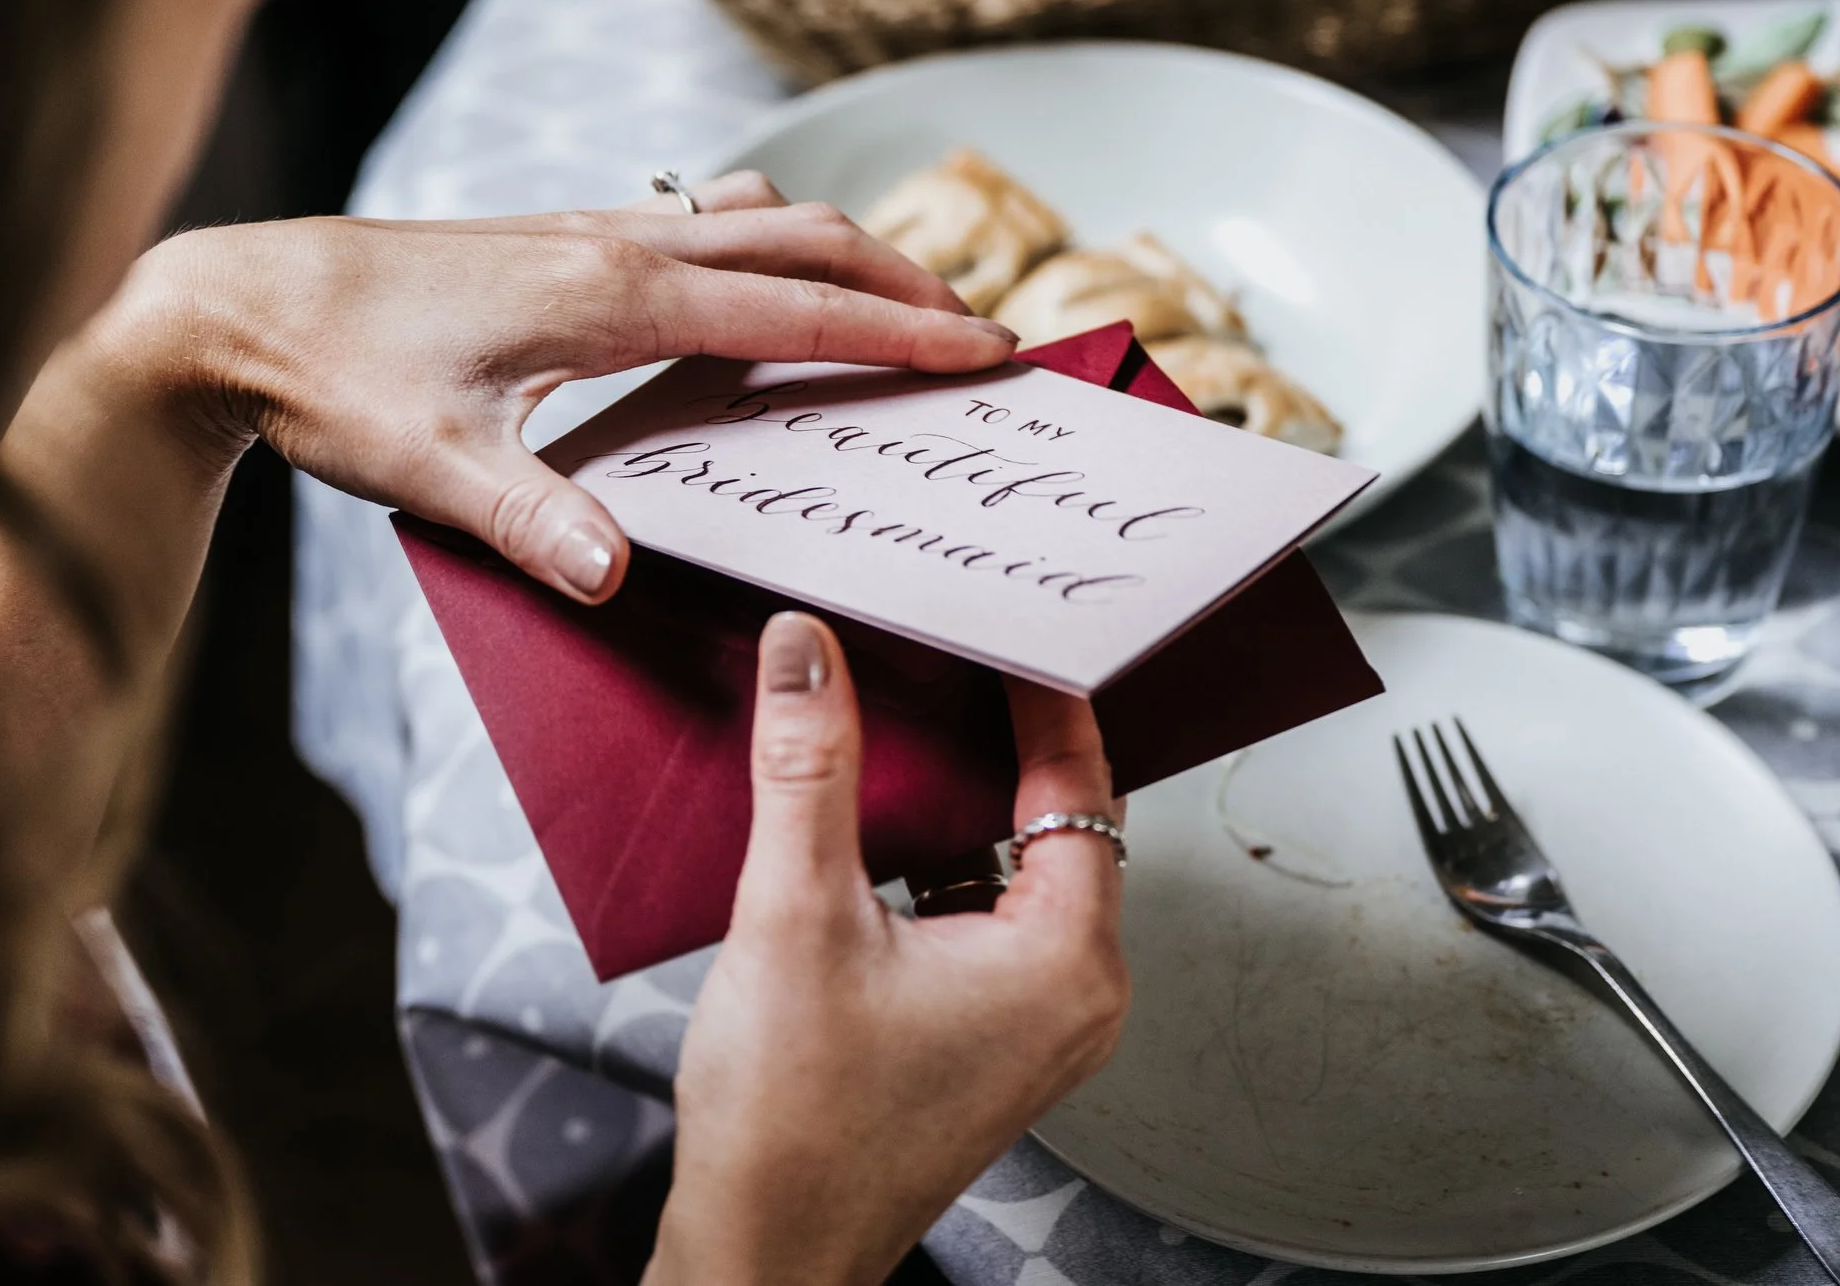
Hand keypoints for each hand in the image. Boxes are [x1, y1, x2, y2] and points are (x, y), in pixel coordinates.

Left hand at [131, 173, 1015, 601]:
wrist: (239, 300)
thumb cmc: (333, 379)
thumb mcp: (433, 466)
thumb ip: (534, 520)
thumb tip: (621, 578)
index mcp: (614, 297)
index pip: (795, 308)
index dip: (900, 331)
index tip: (986, 348)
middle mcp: (619, 243)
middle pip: (801, 239)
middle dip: (902, 279)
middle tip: (979, 328)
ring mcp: (590, 229)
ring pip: (754, 217)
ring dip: (840, 251)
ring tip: (897, 301)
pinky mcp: (559, 237)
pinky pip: (699, 222)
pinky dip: (766, 243)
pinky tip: (756, 277)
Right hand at [645, 614, 1129, 1285]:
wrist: (761, 1252)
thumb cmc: (793, 1128)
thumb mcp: (795, 915)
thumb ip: (809, 767)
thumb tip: (810, 651)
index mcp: (1067, 961)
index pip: (1077, 781)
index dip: (1037, 689)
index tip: (996, 617)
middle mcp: (1075, 991)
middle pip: (1056, 816)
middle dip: (996, 731)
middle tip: (946, 645)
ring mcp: (1033, 1017)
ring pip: (1012, 862)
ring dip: (956, 794)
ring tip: (897, 708)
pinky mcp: (986, 1032)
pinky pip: (980, 909)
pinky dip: (933, 854)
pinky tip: (865, 811)